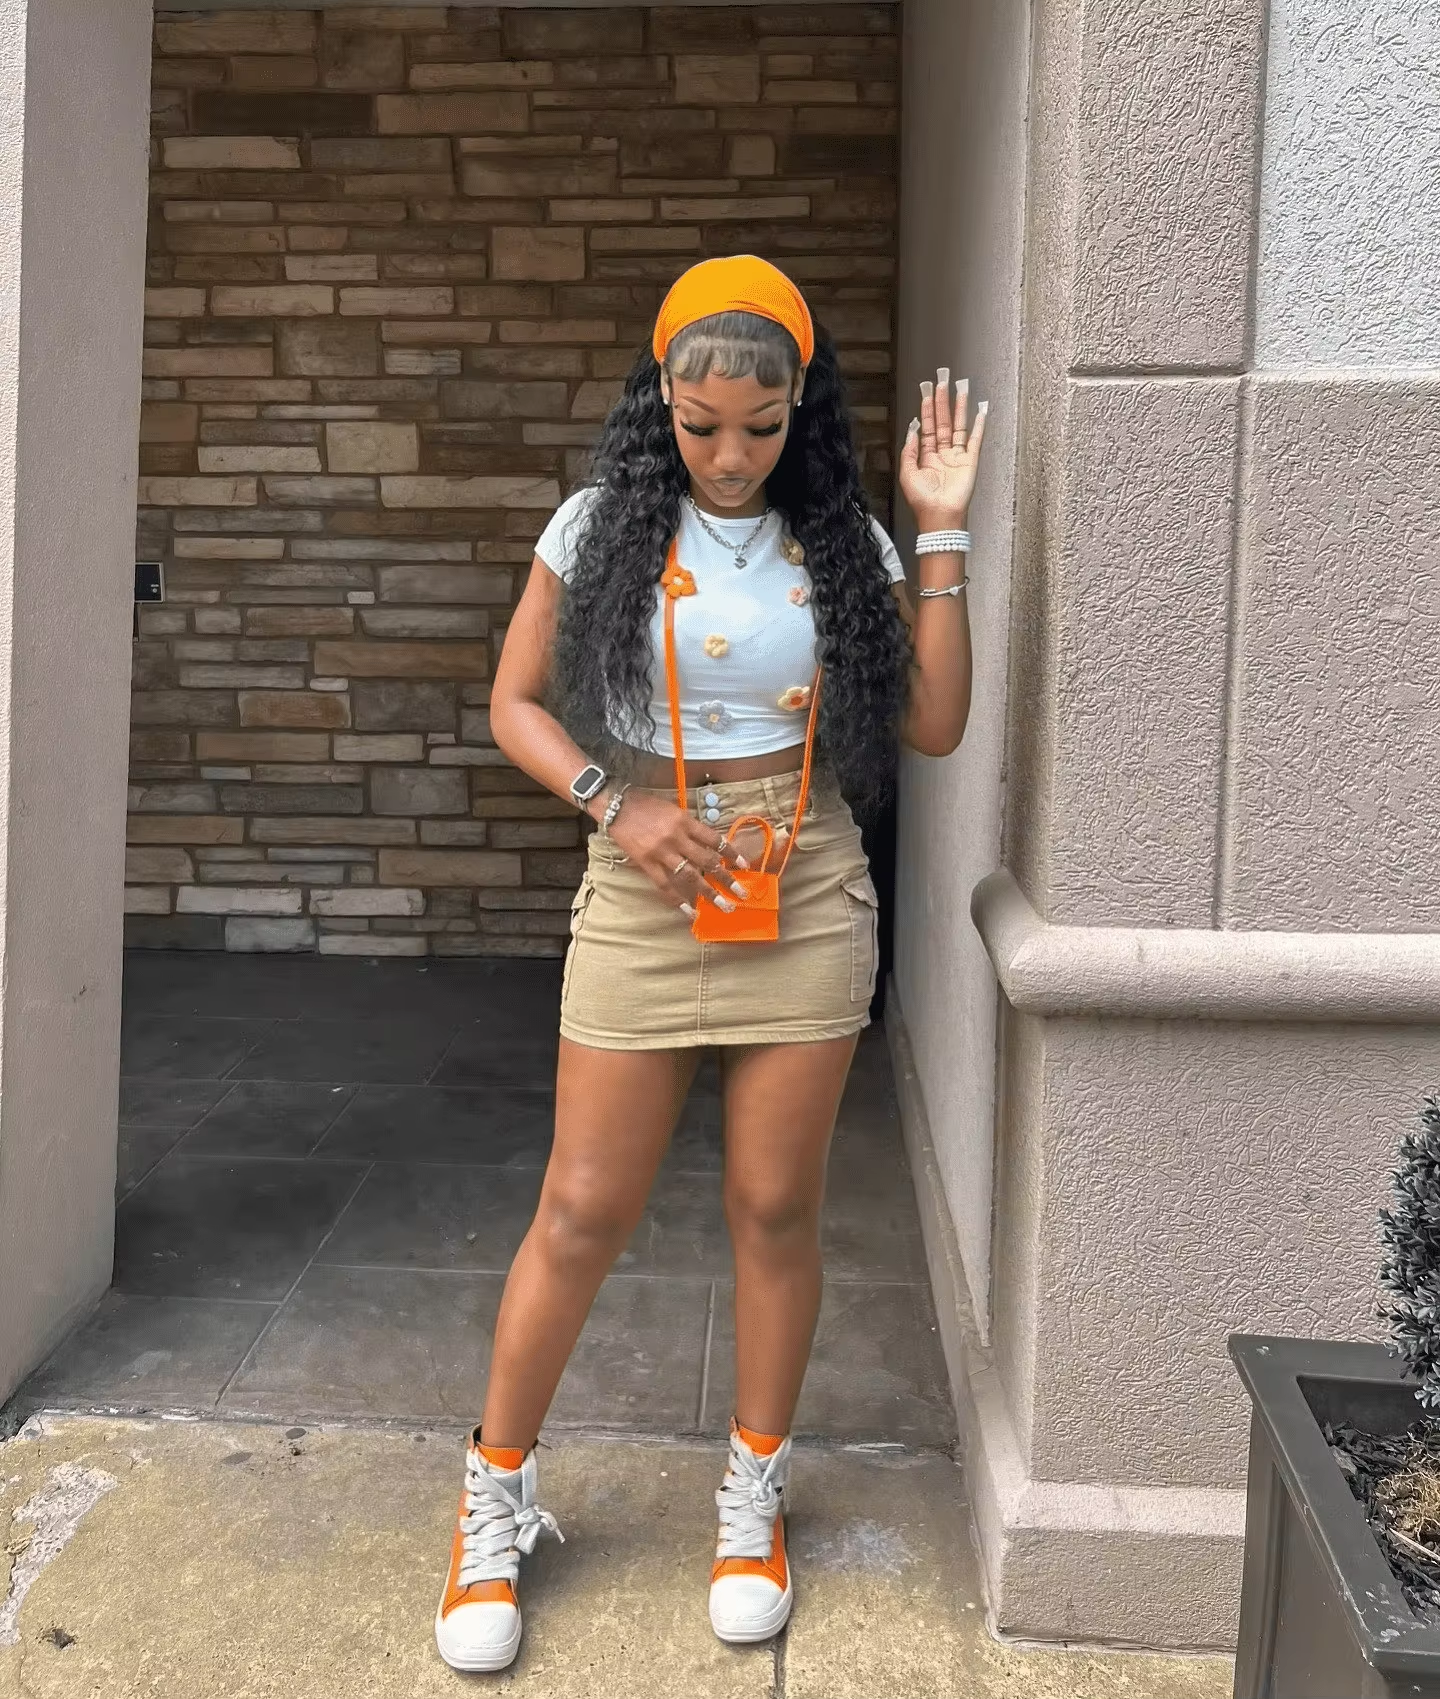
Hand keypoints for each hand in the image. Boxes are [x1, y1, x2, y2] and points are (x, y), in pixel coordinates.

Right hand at [605, 790, 748, 916]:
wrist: (616, 806)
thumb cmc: (646, 806)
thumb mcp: (674, 810)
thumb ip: (689, 827)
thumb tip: (708, 845)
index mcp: (685, 821)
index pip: (715, 840)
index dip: (731, 853)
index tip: (744, 865)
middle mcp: (676, 838)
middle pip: (707, 861)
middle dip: (726, 879)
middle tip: (741, 894)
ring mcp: (661, 852)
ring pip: (690, 876)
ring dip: (708, 893)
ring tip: (723, 906)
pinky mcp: (646, 863)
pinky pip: (664, 885)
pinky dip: (678, 899)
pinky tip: (689, 911)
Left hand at [899, 367, 986, 529]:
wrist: (939, 516)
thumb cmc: (922, 501)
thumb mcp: (907, 474)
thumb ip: (909, 451)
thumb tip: (911, 429)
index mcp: (927, 457)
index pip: (927, 428)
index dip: (926, 410)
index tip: (926, 392)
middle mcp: (943, 454)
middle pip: (943, 422)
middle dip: (942, 402)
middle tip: (942, 381)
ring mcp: (957, 457)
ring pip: (959, 426)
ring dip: (959, 407)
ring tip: (960, 389)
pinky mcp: (970, 461)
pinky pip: (975, 439)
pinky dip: (979, 425)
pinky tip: (980, 411)